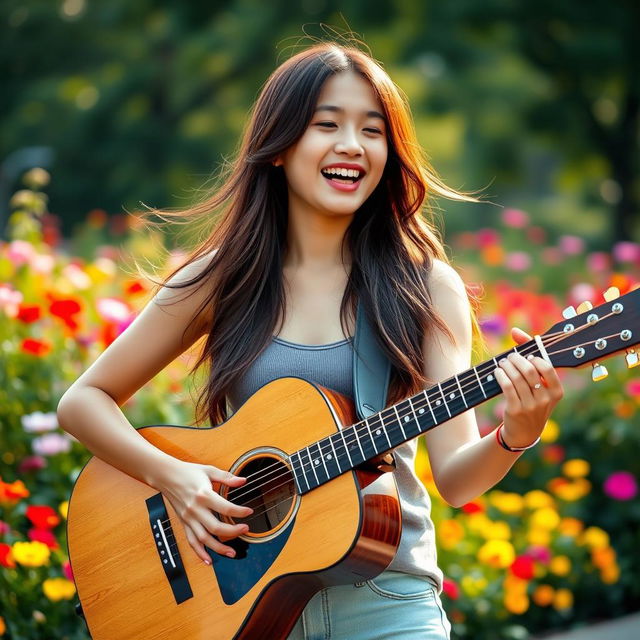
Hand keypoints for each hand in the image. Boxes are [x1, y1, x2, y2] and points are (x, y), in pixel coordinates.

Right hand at [152, 459, 252, 563]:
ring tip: (231, 552)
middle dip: (233, 532)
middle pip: (216, 527)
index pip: (226, 508)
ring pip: (204, 539)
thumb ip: (226, 477)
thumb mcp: (209, 470)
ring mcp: (188, 518)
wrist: (166, 475)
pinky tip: (209, 560)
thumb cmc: (188, 472)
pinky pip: (191, 541)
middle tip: (245, 530)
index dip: (240, 512)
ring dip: (219, 548)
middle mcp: (195, 509)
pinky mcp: (184, 523)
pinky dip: (200, 553)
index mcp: (203, 495)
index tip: (249, 512)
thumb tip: (243, 481)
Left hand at [493, 327, 563, 448]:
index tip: (527, 357)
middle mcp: (546, 400)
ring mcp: (531, 406)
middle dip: (517, 359)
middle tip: (510, 357)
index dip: (535, 358)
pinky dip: (500, 375)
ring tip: (502, 363)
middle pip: (529, 371)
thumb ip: (531, 356)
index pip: (548, 368)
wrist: (525, 432)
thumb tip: (515, 331)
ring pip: (516, 378)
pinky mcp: (515, 410)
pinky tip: (497, 371)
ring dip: (506, 366)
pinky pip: (506, 386)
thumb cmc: (533, 400)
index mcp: (557, 392)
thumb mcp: (540, 385)